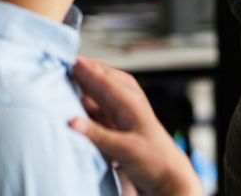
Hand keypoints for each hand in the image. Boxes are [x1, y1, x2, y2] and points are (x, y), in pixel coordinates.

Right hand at [68, 57, 201, 195]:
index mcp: (131, 104)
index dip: (88, 71)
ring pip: (107, 92)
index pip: (105, 82)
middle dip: (91, 70)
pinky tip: (84, 101)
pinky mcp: (123, 127)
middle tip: (71, 62)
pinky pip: (106, 107)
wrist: (169, 178)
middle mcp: (129, 104)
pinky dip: (94, 101)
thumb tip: (72, 121)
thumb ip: (97, 135)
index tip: (71, 61)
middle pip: (108, 80)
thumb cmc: (154, 161)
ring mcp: (127, 114)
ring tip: (76, 75)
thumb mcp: (124, 149)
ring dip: (92, 83)